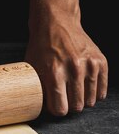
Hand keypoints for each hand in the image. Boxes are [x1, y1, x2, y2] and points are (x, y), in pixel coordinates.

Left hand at [25, 0, 107, 115]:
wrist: (57, 22)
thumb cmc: (41, 46)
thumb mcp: (32, 66)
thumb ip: (37, 86)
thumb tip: (37, 106)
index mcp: (53, 72)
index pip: (60, 108)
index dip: (57, 111)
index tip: (55, 107)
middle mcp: (73, 69)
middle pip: (76, 106)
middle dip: (70, 107)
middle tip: (65, 100)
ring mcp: (89, 65)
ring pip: (90, 100)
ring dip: (82, 100)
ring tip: (74, 93)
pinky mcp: (101, 61)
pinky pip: (102, 90)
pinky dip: (95, 94)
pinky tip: (86, 90)